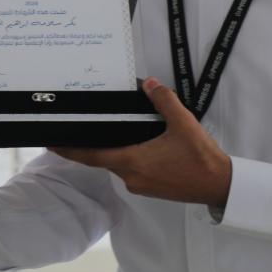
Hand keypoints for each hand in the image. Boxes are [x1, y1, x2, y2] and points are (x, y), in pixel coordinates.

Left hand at [49, 78, 231, 206]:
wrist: (220, 185)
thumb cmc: (201, 157)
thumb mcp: (182, 122)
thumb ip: (163, 100)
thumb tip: (149, 84)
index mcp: (132, 162)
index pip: (92, 156)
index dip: (70, 150)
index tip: (51, 144)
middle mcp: (132, 177)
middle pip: (103, 159)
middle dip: (91, 146)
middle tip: (78, 130)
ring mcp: (142, 185)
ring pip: (118, 164)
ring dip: (113, 151)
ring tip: (110, 132)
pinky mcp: (152, 188)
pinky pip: (132, 170)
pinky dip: (127, 157)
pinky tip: (136, 144)